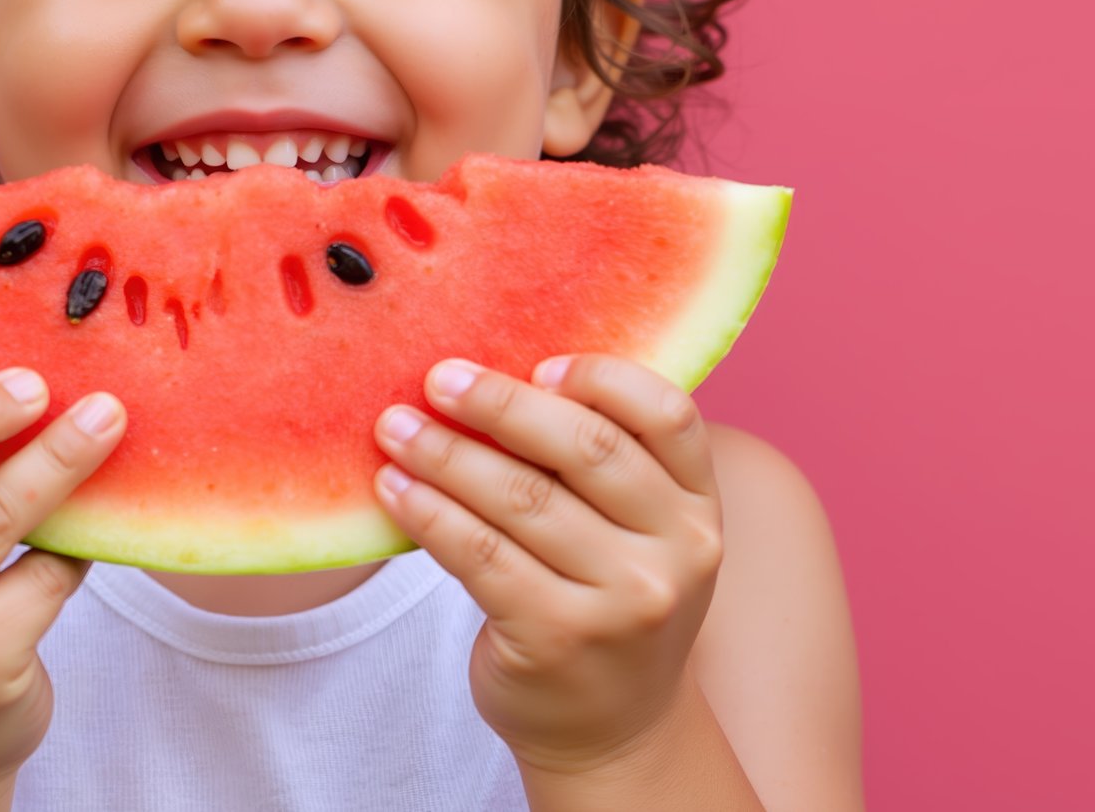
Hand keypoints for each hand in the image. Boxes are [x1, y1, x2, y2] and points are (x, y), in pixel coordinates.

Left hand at [372, 354, 723, 775]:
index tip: (535, 362)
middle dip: (500, 404)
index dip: (600, 376)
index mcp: (699, 506)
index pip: (667, 413)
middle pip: (585, 447)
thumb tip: (495, 374)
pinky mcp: (558, 638)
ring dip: (445, 454)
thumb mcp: (637, 535)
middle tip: (437, 378)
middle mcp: (676, 552)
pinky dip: (429, 513)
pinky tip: (394, 489)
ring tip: (394, 428)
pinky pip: (479, 556)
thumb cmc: (607, 604)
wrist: (613, 732)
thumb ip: (597, 465)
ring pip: (521, 499)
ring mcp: (622, 601)